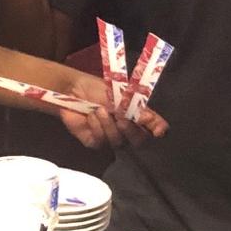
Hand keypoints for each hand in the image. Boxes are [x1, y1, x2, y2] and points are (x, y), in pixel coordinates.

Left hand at [50, 69, 167, 149]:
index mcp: (135, 115)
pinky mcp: (94, 142)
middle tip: (121, 119)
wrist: (73, 90)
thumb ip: (136, 106)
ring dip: (108, 125)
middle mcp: (125, 129)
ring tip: (99, 110)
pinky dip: (97, 127)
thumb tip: (148, 118)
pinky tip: (90, 116)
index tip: (158, 131)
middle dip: (131, 130)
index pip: (154, 126)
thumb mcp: (120, 94)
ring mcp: (110, 137)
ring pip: (118, 141)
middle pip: (138, 141)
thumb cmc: (97, 89)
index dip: (158, 129)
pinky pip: (101, 142)